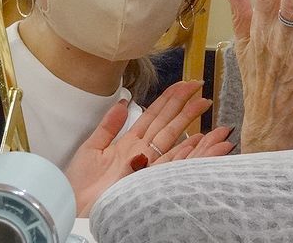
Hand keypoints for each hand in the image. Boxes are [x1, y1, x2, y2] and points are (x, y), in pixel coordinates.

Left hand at [65, 80, 233, 216]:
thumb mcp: (91, 149)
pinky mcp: (149, 182)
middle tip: (204, 93)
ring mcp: (148, 168)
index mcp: (130, 143)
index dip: (170, 99)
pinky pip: (174, 165)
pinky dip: (191, 156)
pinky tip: (203, 145)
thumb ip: (108, 126)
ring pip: (179, 147)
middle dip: (188, 110)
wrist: (73, 208)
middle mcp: (143, 154)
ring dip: (201, 137)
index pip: (154, 116)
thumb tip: (122, 101)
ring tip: (220, 126)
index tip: (185, 85)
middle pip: (170, 127)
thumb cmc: (80, 185)